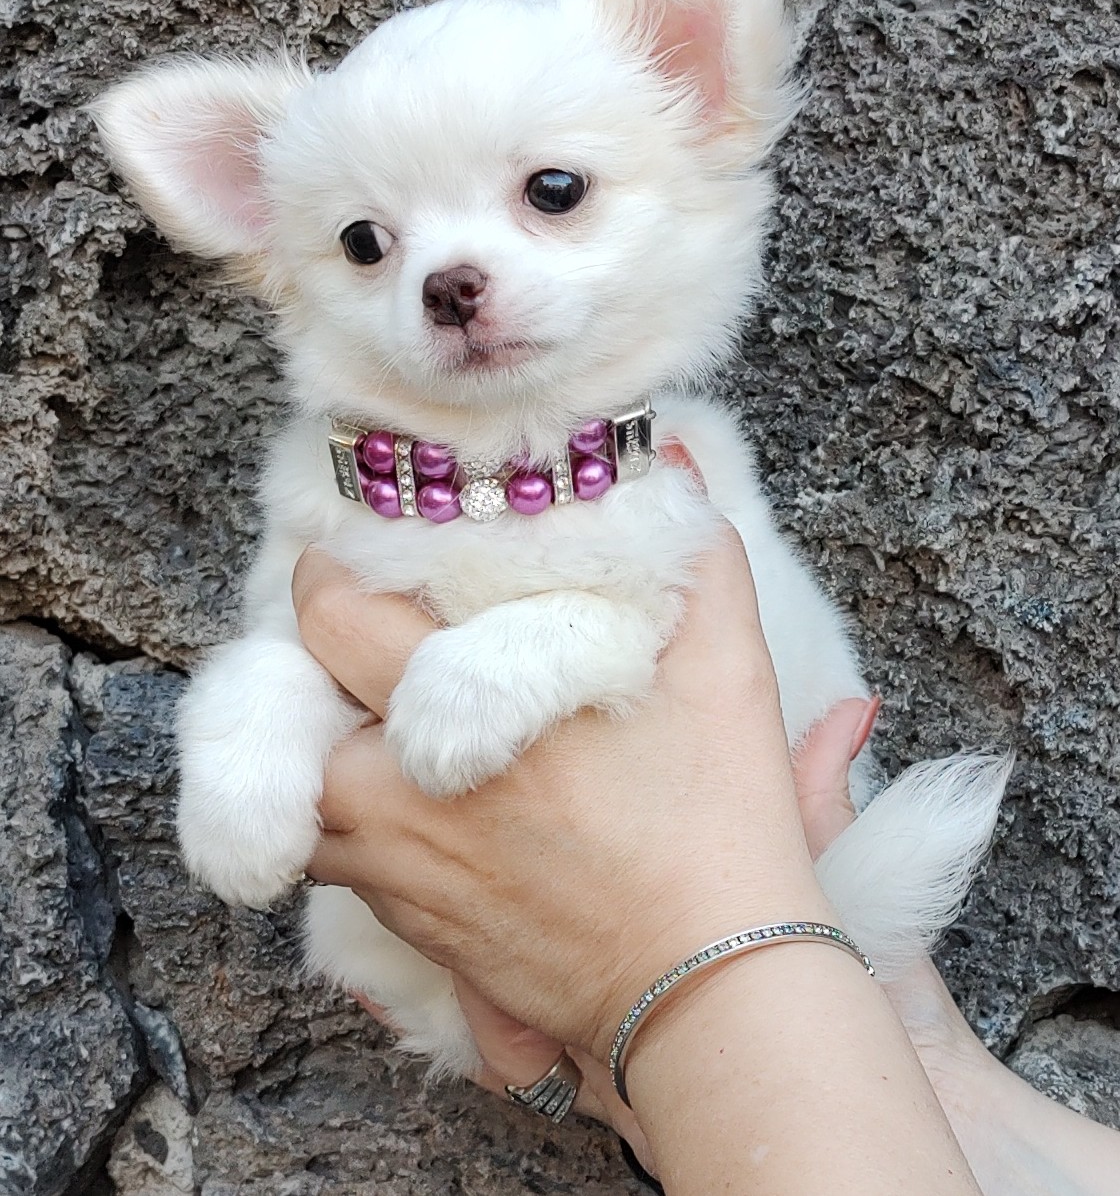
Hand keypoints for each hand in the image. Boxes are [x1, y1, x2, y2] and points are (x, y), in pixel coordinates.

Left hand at [296, 520, 833, 1063]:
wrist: (709, 989)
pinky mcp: (406, 924)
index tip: (351, 553)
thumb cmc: (718, 825)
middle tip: (357, 625)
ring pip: (296, 784)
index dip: (331, 571)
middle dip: (311, 650)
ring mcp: (395, 866)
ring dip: (315, 739)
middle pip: (285, 700)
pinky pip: (331, 855)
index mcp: (465, 707)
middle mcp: (401, 789)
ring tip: (369, 709)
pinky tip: (406, 792)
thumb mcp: (728, 671)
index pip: (335, 616)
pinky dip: (343, 815)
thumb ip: (695, 553)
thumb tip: (667, 461)